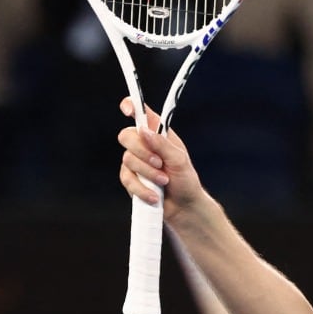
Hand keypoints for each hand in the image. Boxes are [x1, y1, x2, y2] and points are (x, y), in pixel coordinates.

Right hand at [117, 98, 204, 216]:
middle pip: (126, 136)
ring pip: (127, 159)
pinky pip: (127, 179)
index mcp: (159, 135)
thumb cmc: (186, 180)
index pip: (142, 115)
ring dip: (148, 173)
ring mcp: (135, 162)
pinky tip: (154, 195)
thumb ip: (162, 145)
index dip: (132, 106)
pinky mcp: (130, 178)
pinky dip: (142, 188)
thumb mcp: (179, 161)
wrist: (184, 206)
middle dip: (142, 151)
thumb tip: (144, 131)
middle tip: (159, 163)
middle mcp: (144, 145)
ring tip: (164, 181)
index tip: (128, 109)